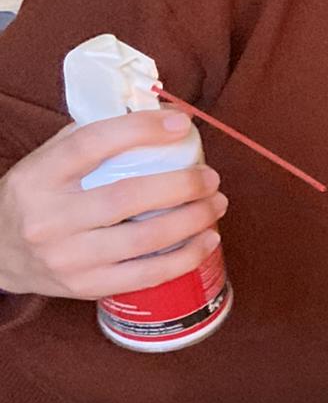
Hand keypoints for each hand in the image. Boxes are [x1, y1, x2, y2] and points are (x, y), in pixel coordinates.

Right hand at [0, 111, 227, 299]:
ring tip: (216, 204)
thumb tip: (154, 116)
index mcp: (40, 176)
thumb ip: (89, 137)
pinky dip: (184, 257)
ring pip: (142, 239)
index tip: (181, 124)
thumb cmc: (36, 198)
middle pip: (126, 196)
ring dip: (191, 220)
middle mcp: (50, 218)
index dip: (141, 130)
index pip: (92, 143)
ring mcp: (68, 257)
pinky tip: (207, 239)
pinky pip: (145, 275)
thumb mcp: (46, 162)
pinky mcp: (85, 286)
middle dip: (181, 185)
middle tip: (211, 177)